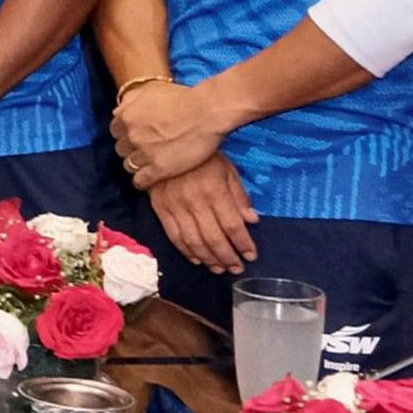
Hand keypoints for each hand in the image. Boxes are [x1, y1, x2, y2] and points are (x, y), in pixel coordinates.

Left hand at [110, 75, 234, 190]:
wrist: (208, 112)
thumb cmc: (185, 97)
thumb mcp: (152, 90)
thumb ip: (131, 100)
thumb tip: (117, 110)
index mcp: (126, 115)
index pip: (115, 131)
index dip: (126, 134)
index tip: (137, 136)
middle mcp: (131, 135)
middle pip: (121, 149)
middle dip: (132, 149)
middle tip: (146, 149)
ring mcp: (144, 152)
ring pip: (129, 165)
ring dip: (138, 165)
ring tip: (151, 164)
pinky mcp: (159, 169)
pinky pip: (140, 181)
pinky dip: (143, 181)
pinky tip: (152, 178)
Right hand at [145, 155, 259, 273]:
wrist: (163, 144)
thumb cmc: (202, 156)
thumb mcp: (227, 168)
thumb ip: (239, 194)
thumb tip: (252, 220)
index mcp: (214, 190)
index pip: (232, 225)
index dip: (243, 243)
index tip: (252, 255)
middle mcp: (194, 201)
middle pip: (213, 237)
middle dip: (228, 257)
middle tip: (237, 268)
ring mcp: (175, 207)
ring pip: (194, 241)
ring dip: (209, 259)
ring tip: (220, 269)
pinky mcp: (160, 209)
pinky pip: (174, 236)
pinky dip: (186, 251)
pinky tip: (197, 259)